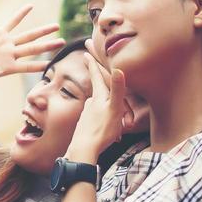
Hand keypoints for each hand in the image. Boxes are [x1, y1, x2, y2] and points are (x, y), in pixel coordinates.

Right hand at [0, 4, 62, 105]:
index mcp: (9, 66)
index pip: (27, 67)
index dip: (38, 66)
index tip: (52, 65)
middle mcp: (13, 54)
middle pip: (33, 49)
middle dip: (47, 46)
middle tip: (63, 43)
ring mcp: (9, 43)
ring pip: (28, 36)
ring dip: (42, 31)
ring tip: (56, 26)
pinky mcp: (2, 33)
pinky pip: (13, 22)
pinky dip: (20, 15)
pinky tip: (30, 6)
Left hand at [68, 41, 127, 161]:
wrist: (83, 150)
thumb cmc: (101, 130)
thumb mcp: (114, 109)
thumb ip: (116, 90)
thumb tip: (117, 69)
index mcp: (98, 98)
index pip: (96, 77)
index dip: (93, 64)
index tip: (85, 51)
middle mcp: (91, 104)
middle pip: (97, 89)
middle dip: (97, 79)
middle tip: (91, 63)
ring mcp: (88, 115)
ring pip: (98, 105)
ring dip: (103, 104)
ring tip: (108, 106)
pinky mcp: (86, 126)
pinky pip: (97, 119)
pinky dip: (103, 120)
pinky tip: (108, 130)